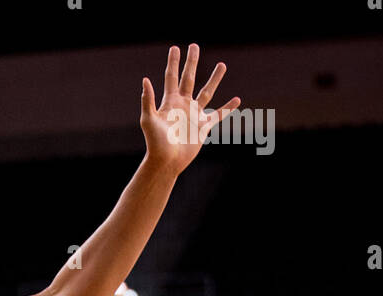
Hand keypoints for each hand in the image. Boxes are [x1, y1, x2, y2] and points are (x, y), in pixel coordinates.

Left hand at [141, 44, 240, 174]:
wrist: (167, 162)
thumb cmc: (155, 143)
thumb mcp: (149, 120)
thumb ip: (148, 100)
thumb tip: (145, 80)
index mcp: (170, 102)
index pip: (172, 77)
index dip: (173, 63)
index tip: (175, 48)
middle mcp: (183, 105)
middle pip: (189, 78)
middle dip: (192, 62)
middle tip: (194, 46)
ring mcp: (194, 115)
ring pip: (207, 92)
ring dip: (215, 79)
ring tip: (222, 65)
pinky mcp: (203, 127)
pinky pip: (218, 115)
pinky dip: (228, 108)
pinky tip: (237, 100)